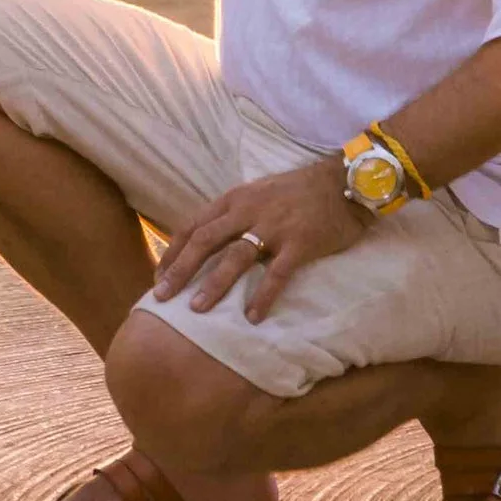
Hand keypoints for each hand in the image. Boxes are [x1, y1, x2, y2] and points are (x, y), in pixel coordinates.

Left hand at [150, 159, 367, 326]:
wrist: (343, 182)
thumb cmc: (297, 191)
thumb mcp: (257, 194)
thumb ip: (234, 214)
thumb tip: (208, 243)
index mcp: (234, 199)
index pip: (194, 226)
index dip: (173, 252)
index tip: (158, 276)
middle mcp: (248, 210)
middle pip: (205, 241)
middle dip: (180, 270)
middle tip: (161, 297)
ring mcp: (273, 226)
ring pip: (235, 257)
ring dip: (213, 284)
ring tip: (197, 310)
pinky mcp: (299, 242)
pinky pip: (277, 273)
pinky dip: (263, 296)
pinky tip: (252, 318)